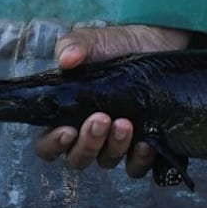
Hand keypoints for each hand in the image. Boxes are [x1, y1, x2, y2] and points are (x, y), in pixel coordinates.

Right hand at [34, 24, 190, 176]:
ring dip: (114, 147)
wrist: (158, 43)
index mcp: (68, 115)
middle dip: (88, 143)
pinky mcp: (144, 143)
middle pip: (77, 158)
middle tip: (101, 119)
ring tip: (125, 123)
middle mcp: (90, 135)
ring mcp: (117, 142)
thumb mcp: (92, 41)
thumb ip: (73, 45)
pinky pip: (137, 166)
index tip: (67, 130)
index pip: (48, 145)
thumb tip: (66, 58)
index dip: (53, 144)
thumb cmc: (116, 46)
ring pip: (107, 161)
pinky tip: (146, 143)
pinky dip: (139, 160)